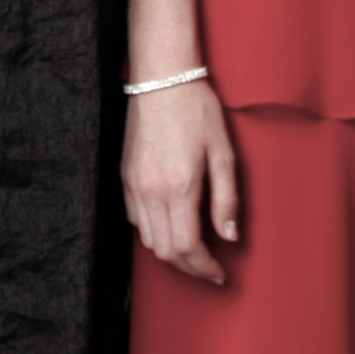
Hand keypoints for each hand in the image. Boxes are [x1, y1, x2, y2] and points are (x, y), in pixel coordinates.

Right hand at [124, 81, 240, 283]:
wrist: (162, 80)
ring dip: (171, 253)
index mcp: (179, 186)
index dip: (205, 268)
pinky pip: (136, 220)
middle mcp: (151, 191)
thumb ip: (226, 199)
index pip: (188, 247)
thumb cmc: (196, 110)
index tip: (220, 273)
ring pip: (149, 241)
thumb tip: (229, 236)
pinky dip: (154, 233)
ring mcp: (134, 186)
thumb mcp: (223, 153)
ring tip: (194, 250)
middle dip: (189, 267)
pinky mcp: (125, 178)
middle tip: (210, 268)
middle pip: (166, 252)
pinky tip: (173, 225)